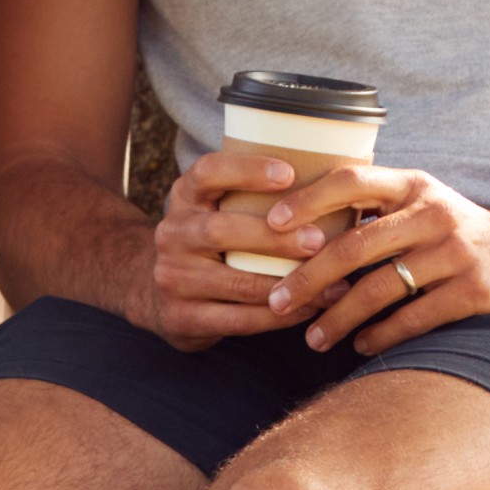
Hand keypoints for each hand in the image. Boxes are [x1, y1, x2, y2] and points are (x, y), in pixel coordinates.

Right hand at [136, 148, 381, 349]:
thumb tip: (334, 172)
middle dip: (275, 238)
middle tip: (321, 240)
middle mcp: (172, 233)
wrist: (154, 290)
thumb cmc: (210, 242)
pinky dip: (277, 317)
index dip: (246, 170)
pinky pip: (237, 320)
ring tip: (331, 285)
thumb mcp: (215, 208)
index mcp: (185, 197)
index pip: (208, 172)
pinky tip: (307, 311)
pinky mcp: (180, 318)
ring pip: (235, 282)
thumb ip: (253, 194)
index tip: (289, 173)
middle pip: (221, 231)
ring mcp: (172, 278)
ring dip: (288, 285)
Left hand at [264, 162, 489, 351]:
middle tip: (275, 301)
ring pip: (379, 289)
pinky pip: (413, 318)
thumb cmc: (459, 230)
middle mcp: (433, 213)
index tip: (269, 225)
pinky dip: (380, 336)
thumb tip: (297, 227)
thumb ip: (375, 207)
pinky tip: (359, 345)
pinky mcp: (472, 292)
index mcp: (413, 184)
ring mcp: (454, 253)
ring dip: (338, 318)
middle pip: (355, 245)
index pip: (350, 180)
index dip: (306, 201)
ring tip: (312, 338)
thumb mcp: (423, 201)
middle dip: (308, 278)